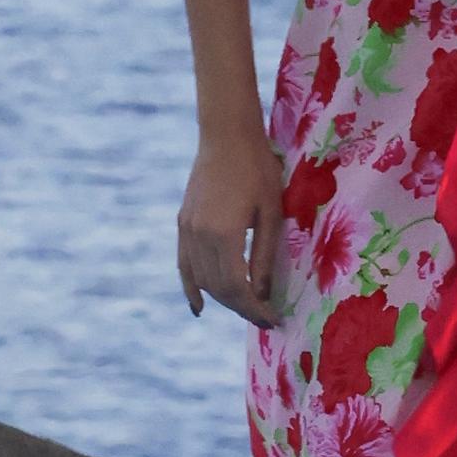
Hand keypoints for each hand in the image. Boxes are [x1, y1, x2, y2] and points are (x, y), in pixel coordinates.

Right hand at [178, 127, 287, 326]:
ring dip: (223, 299)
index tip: (273, 320)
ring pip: (201, 279)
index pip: (237, 287)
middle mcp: (199, 236)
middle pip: (218, 288)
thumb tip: (261, 294)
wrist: (227, 137)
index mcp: (224, 234)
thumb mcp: (271, 214)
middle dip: (242, 308)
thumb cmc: (258, 170)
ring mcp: (186, 230)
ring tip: (247, 309)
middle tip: (266, 318)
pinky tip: (198, 307)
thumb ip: (265, 256)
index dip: (254, 309)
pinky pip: (184, 264)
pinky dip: (191, 287)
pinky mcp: (182, 223)